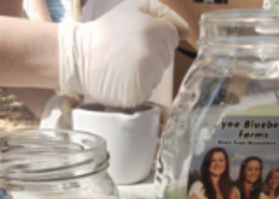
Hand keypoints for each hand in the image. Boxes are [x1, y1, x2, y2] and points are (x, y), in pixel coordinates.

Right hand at [58, 0, 187, 107]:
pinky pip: (149, 89)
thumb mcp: (133, 7)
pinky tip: (123, 76)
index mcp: (154, 31)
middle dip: (153, 52)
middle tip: (128, 49)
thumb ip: (163, 13)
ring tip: (124, 62)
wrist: (77, 56)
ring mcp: (146, 75)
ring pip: (158, 74)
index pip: (173, 38)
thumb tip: (185, 30)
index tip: (139, 37)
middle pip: (167, 56)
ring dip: (147, 70)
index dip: (157, 36)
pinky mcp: (138, 93)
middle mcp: (153, 53)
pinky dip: (139, 85)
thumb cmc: (106, 30)